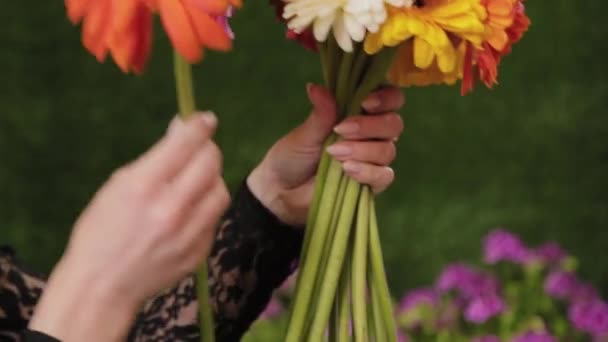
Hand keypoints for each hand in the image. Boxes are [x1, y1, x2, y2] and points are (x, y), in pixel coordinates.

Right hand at [29, 113, 229, 341]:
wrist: (104, 285)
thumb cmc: (102, 230)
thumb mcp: (118, 185)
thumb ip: (155, 158)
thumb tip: (183, 130)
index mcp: (144, 186)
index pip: (186, 143)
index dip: (200, 125)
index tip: (206, 119)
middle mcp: (172, 208)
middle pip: (211, 162)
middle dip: (207, 150)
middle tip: (199, 150)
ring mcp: (190, 232)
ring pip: (220, 189)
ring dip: (210, 180)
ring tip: (193, 183)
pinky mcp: (201, 250)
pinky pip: (214, 217)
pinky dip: (205, 207)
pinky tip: (188, 212)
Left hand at [248, 84, 403, 225]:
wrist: (282, 191)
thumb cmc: (293, 157)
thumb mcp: (305, 134)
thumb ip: (320, 113)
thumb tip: (316, 87)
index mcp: (359, 113)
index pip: (390, 99)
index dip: (385, 98)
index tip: (365, 102)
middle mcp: (372, 134)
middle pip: (394, 124)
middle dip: (369, 125)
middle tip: (340, 130)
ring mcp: (373, 160)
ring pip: (388, 150)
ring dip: (362, 150)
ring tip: (334, 154)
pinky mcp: (372, 183)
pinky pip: (384, 176)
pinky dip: (367, 171)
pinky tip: (347, 171)